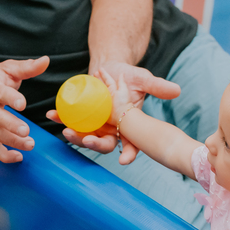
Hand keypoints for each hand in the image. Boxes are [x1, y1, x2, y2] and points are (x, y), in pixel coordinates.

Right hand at [0, 57, 48, 163]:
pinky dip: (4, 155)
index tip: (22, 103)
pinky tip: (18, 157)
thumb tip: (46, 60)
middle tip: (26, 131)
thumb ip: (27, 67)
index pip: (0, 93)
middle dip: (11, 125)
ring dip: (12, 141)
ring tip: (29, 144)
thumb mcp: (8, 68)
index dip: (10, 98)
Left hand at [45, 63, 178, 163]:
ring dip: (75, 136)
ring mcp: (95, 125)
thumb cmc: (127, 75)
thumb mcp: (142, 79)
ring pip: (85, 137)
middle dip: (95, 145)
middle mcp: (111, 130)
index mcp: (128, 127)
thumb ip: (157, 86)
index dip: (129, 154)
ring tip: (67, 131)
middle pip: (105, 145)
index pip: (132, 145)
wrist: (108, 68)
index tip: (125, 161)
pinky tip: (52, 115)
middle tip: (87, 140)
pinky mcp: (81, 117)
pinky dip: (60, 118)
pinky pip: (70, 120)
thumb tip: (177, 90)